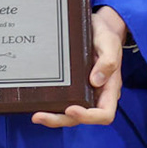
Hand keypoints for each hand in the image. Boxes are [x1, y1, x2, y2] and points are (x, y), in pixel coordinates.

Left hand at [33, 7, 125, 127]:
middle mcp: (97, 94)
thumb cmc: (105, 35)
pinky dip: (52, 107)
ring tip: (36, 116)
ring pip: (70, 115)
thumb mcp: (109, 42)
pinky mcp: (73, 87)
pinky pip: (64, 102)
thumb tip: (95, 82)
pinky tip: (38, 104)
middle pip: (82, 118)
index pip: (105, 114)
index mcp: (110, 88)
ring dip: (54, 118)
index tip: (71, 109)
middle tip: (40, 116)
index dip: (89, 117)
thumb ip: (108, 60)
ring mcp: (84, 92)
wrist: (98, 27)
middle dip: (61, 120)